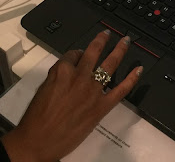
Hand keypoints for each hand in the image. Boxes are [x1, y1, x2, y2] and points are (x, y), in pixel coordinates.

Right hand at [1, 30, 142, 161]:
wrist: (39, 141)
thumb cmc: (36, 117)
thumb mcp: (43, 88)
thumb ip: (57, 75)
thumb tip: (67, 69)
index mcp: (62, 70)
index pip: (74, 53)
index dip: (78, 53)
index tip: (80, 53)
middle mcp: (79, 76)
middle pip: (94, 52)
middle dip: (102, 40)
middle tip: (108, 33)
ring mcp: (92, 91)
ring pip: (110, 64)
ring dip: (119, 50)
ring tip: (126, 41)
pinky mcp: (101, 107)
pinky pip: (121, 90)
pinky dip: (132, 79)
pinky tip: (138, 70)